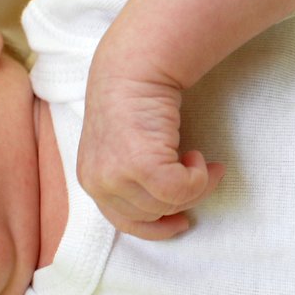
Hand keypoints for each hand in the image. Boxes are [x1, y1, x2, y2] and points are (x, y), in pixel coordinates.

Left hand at [78, 71, 223, 239]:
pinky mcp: (140, 165)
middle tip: (203, 177)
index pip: (123, 222)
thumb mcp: (121, 146)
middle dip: (182, 200)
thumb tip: (167, 205)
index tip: (181, 221)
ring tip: (199, 160)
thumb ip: (130, 177)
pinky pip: (181, 190)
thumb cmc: (133, 99)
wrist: (135, 67)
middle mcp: (98, 181)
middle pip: (151, 216)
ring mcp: (116, 175)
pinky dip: (198, 176)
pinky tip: (197, 154)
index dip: (156, 227)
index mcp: (91, 179)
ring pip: (168, 203)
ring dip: (194, 184)